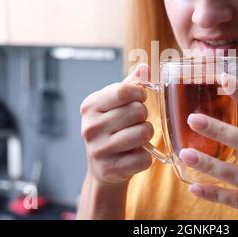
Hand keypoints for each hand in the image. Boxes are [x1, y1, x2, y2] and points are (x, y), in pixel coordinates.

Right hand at [80, 64, 152, 188]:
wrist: (102, 167)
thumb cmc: (112, 129)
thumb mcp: (115, 104)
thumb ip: (129, 85)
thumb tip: (144, 67)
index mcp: (90, 106)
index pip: (124, 91)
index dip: (139, 93)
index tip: (140, 99)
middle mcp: (91, 127)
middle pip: (138, 111)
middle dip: (144, 116)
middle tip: (136, 123)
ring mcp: (99, 150)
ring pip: (144, 133)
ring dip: (147, 135)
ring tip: (137, 138)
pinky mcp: (111, 169)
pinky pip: (145, 158)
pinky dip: (146, 156)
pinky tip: (134, 154)